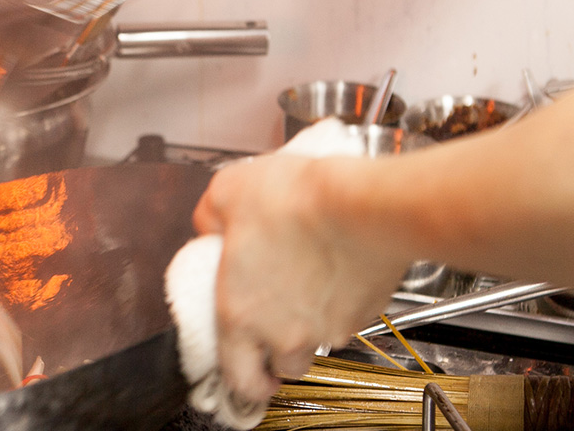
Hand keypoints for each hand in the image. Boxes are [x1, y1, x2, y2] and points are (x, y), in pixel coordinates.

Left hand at [193, 154, 411, 402]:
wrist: (362, 204)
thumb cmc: (296, 202)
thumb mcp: (227, 193)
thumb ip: (210, 219)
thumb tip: (209, 226)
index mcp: (241, 316)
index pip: (238, 378)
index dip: (244, 380)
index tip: (249, 375)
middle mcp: (285, 335)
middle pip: (283, 368)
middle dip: (280, 355)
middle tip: (280, 328)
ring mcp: (328, 329)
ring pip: (319, 344)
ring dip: (313, 328)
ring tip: (312, 289)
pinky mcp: (364, 315)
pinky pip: (350, 319)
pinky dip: (344, 304)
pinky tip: (339, 272)